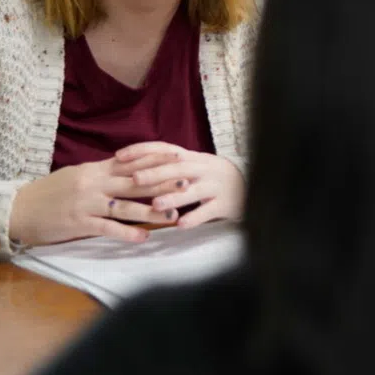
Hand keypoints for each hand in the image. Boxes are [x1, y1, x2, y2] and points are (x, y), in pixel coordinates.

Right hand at [8, 157, 177, 247]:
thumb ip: (102, 173)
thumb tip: (129, 169)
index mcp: (94, 170)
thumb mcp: (77, 176)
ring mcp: (86, 203)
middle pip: (134, 182)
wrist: (17, 209)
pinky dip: (126, 233)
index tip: (179, 158)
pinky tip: (143, 237)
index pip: (131, 162)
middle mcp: (93, 183)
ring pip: (125, 206)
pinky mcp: (78, 223)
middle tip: (187, 184)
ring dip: (151, 211)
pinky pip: (106, 228)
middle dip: (162, 183)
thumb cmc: (49, 193)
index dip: (156, 161)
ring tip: (174, 215)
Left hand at [111, 143, 244, 228]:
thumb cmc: (212, 177)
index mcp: (192, 157)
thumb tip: (132, 163)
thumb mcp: (194, 165)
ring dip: (174, 197)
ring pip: (193, 191)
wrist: (254, 183)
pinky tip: (180, 225)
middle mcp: (203, 168)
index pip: (165, 149)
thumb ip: (170, 164)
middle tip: (134, 179)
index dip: (142, 151)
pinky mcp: (225, 204)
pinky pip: (208, 211)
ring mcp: (215, 186)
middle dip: (156, 173)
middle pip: (178, 168)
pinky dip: (195, 218)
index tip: (120, 156)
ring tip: (156, 204)